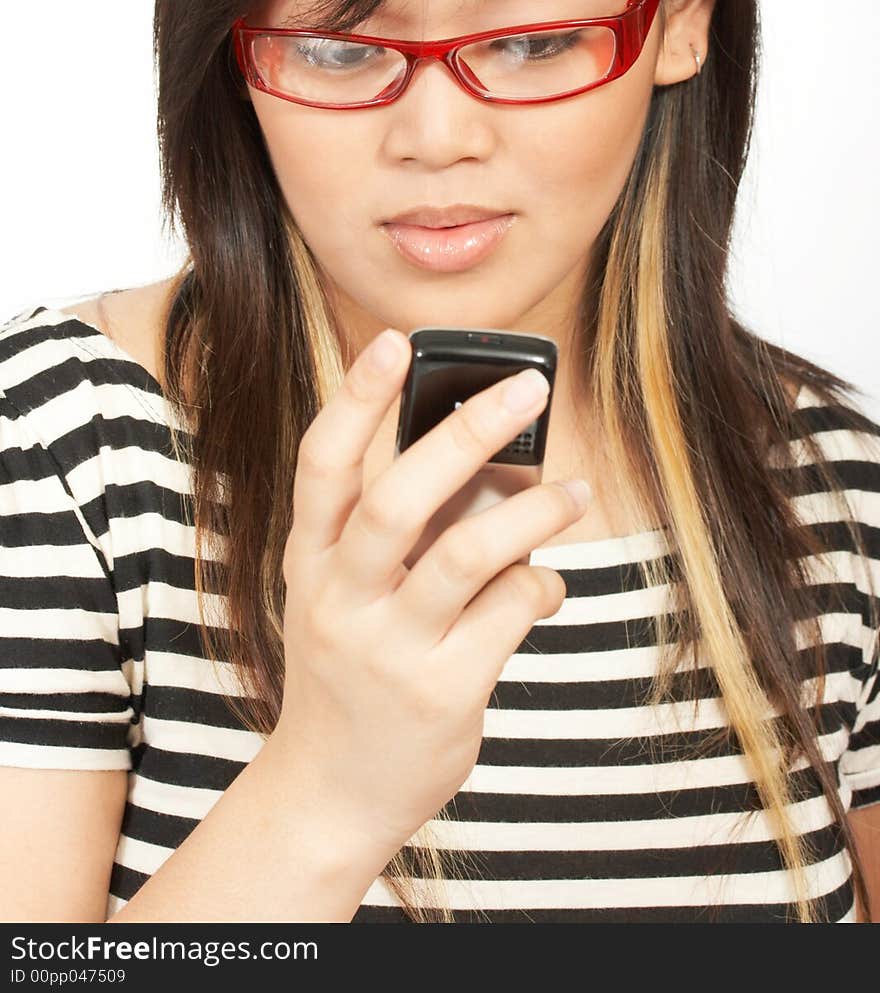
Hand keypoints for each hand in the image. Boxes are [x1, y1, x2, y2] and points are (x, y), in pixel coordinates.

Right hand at [272, 328, 583, 868]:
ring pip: (467, 554)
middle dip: (469, 433)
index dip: (357, 397)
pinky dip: (540, 584)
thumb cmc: (350, 669)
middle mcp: (340, 598)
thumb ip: (402, 533)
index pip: (324, 464)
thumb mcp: (346, 595)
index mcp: (311, 559)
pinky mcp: (441, 693)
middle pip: (400, 497)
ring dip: (532, 512)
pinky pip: (508, 613)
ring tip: (575, 492)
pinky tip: (544, 584)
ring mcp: (387, 649)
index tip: (397, 340)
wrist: (330, 792)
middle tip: (528, 387)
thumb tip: (495, 466)